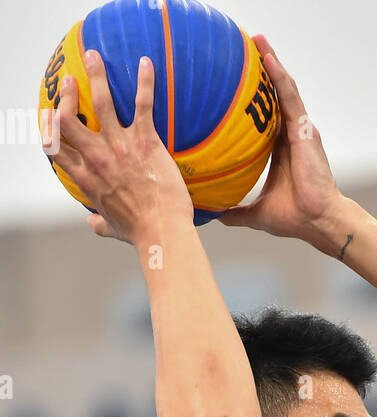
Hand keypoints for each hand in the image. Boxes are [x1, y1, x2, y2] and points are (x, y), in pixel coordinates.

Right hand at [47, 53, 192, 243]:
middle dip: (65, 95)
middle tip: (69, 80)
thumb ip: (99, 223)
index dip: (48, 127)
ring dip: (95, 75)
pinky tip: (147, 63)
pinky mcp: (146, 142)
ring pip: (100, 102)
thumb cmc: (138, 233)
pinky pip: (143, 104)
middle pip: (68, 118)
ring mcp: (120, 147)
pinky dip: (145, 82)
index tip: (50, 115)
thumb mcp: (111, 228)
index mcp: (85, 177)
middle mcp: (97, 157)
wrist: (162, 232)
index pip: (55, 146)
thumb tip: (94, 225)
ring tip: (93, 57)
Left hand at [220, 37, 343, 247]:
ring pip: (284, 90)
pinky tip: (268, 56)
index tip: (239, 84)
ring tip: (257, 40)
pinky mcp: (304, 130)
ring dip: (271, 64)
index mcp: (282, 151)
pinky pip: (290, 96)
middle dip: (263, 73)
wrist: (318, 221)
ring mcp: (300, 130)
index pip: (267, 118)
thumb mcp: (259, 212)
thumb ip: (238, 211)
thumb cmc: (297, 217)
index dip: (256, 100)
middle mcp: (292, 136)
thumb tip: (215, 215)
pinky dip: (279, 76)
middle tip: (247, 50)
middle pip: (276, 97)